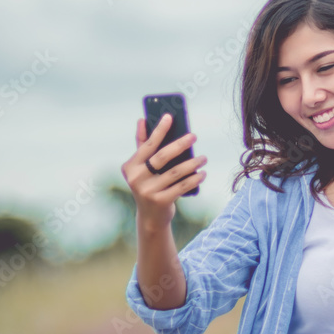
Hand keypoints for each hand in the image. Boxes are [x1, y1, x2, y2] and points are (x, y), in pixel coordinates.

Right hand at [120, 114, 206, 231]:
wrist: (150, 217)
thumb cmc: (148, 185)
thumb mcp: (142, 168)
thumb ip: (142, 145)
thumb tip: (141, 120)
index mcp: (130, 166)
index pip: (148, 145)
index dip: (159, 130)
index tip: (170, 116)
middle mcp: (136, 179)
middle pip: (162, 157)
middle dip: (180, 144)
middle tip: (194, 136)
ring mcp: (148, 191)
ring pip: (176, 172)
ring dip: (193, 163)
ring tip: (204, 158)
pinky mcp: (161, 201)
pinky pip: (182, 186)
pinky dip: (194, 179)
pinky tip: (202, 173)